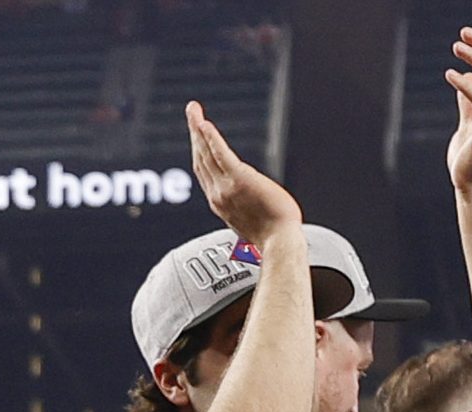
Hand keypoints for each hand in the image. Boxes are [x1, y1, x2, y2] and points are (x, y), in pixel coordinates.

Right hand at [186, 100, 300, 241]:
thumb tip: (252, 203)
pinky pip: (220, 155)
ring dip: (198, 129)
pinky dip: (211, 138)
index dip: (199, 150)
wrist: (279, 242)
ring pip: (206, 153)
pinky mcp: (239, 180)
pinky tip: (204, 124)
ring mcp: (225, 188)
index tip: (197, 135)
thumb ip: (245, 207)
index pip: (204, 171)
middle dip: (194, 133)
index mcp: (220, 203)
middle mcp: (217, 194)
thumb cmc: (273, 235)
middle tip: (191, 113)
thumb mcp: (252, 221)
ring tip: (193, 110)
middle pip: (200, 158)